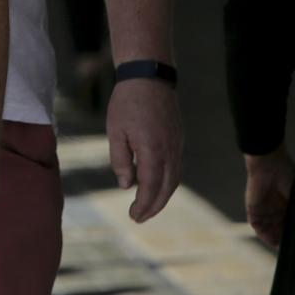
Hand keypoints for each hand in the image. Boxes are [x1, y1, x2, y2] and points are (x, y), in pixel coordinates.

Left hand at [107, 76, 183, 222]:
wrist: (149, 76)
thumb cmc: (127, 102)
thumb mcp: (115, 131)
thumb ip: (120, 160)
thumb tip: (126, 185)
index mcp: (152, 149)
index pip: (150, 186)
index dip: (143, 204)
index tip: (133, 216)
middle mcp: (170, 150)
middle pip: (166, 188)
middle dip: (154, 206)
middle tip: (139, 218)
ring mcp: (177, 145)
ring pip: (174, 179)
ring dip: (163, 197)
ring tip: (148, 208)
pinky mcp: (178, 139)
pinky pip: (176, 167)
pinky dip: (168, 182)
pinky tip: (157, 187)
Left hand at [243, 147, 294, 249]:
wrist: (269, 165)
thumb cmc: (287, 177)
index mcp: (288, 203)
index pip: (290, 223)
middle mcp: (276, 207)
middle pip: (280, 229)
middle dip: (285, 240)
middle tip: (294, 251)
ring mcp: (264, 209)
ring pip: (269, 229)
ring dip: (275, 240)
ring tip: (283, 250)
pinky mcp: (253, 209)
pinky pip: (257, 225)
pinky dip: (264, 234)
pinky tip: (272, 242)